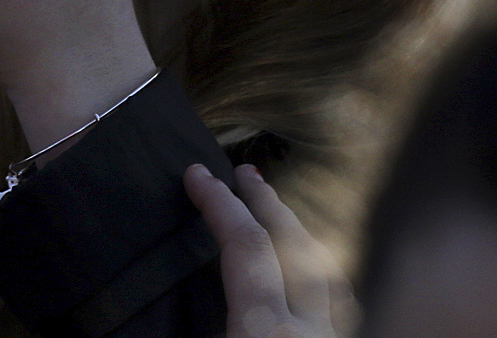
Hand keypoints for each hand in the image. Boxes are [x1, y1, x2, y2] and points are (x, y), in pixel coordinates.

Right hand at [184, 164, 340, 337]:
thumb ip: (190, 324)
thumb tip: (156, 301)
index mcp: (264, 331)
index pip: (247, 248)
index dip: (221, 204)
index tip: (199, 176)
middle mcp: (309, 332)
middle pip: (296, 249)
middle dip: (269, 204)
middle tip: (248, 174)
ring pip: (329, 277)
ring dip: (301, 239)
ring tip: (281, 217)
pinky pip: (341, 308)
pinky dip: (321, 280)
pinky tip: (309, 282)